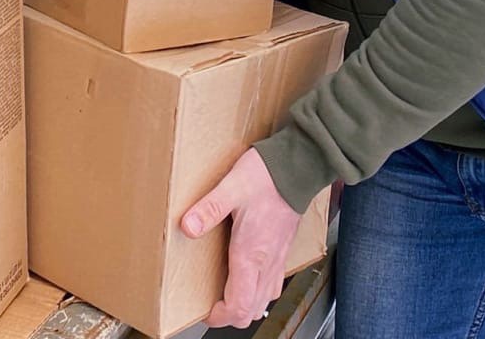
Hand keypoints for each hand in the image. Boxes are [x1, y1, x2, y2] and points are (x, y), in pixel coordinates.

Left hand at [181, 148, 301, 328]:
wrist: (297, 168)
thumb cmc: (267, 177)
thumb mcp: (231, 188)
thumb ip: (208, 209)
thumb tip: (188, 227)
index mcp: (251, 254)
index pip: (239, 306)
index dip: (220, 317)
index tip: (206, 311)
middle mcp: (266, 263)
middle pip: (251, 311)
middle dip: (231, 315)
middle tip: (212, 305)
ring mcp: (277, 259)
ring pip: (264, 300)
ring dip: (245, 305)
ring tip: (227, 294)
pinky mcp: (282, 250)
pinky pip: (273, 284)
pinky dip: (258, 291)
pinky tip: (247, 277)